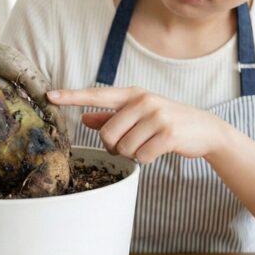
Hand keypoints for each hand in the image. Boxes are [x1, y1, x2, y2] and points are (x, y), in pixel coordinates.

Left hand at [47, 87, 230, 163]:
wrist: (204, 129)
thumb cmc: (167, 122)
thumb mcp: (141, 114)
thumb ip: (112, 116)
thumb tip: (85, 118)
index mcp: (133, 94)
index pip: (97, 94)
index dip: (72, 96)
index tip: (50, 96)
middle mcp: (143, 101)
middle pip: (107, 133)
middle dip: (114, 146)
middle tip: (129, 145)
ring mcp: (157, 116)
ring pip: (124, 147)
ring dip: (132, 154)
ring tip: (147, 146)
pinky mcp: (167, 134)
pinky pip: (142, 156)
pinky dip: (146, 160)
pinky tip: (157, 152)